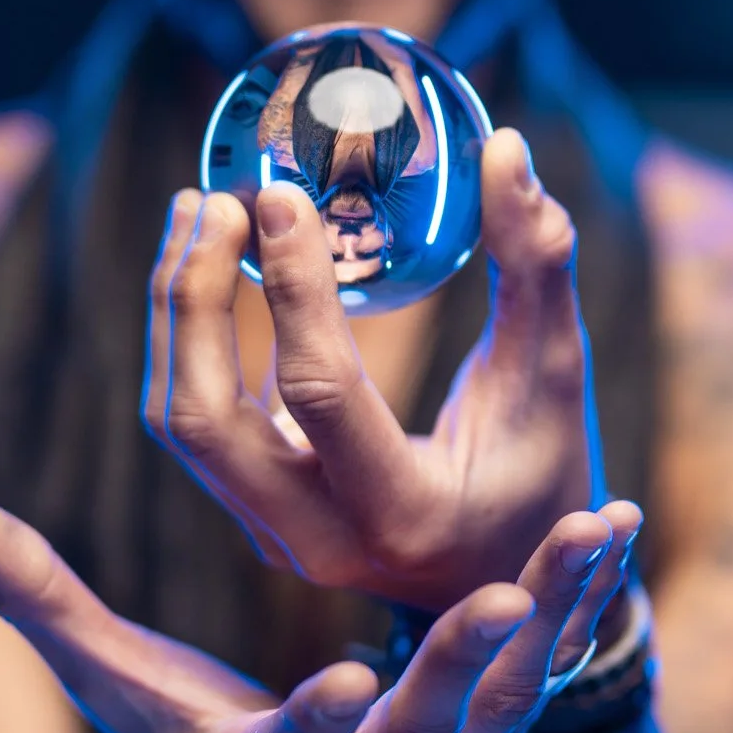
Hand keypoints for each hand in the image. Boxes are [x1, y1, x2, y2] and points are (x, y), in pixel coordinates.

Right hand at [0, 495, 634, 732]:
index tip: (339, 690)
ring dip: (558, 613)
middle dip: (463, 667)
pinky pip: (556, 658)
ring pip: (516, 688)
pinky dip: (586, 598)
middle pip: (427, 723)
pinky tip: (615, 525)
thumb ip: (40, 606)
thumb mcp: (122, 696)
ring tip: (593, 533)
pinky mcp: (498, 720)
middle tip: (503, 606)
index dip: (316, 729)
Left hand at [146, 129, 602, 609]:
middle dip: (194, 299)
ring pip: (183, 420)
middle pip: (206, 418)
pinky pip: (198, 420)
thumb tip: (504, 149)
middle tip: (216, 197)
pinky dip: (190, 336)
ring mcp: (276, 532)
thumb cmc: (545, 478)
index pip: (319, 389)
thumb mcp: (557, 377)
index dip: (293, 285)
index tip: (280, 193)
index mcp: (402, 513)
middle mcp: (319, 539)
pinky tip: (212, 260)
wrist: (509, 583)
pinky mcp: (258, 509)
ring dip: (176, 311)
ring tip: (197, 210)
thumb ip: (538, 266)